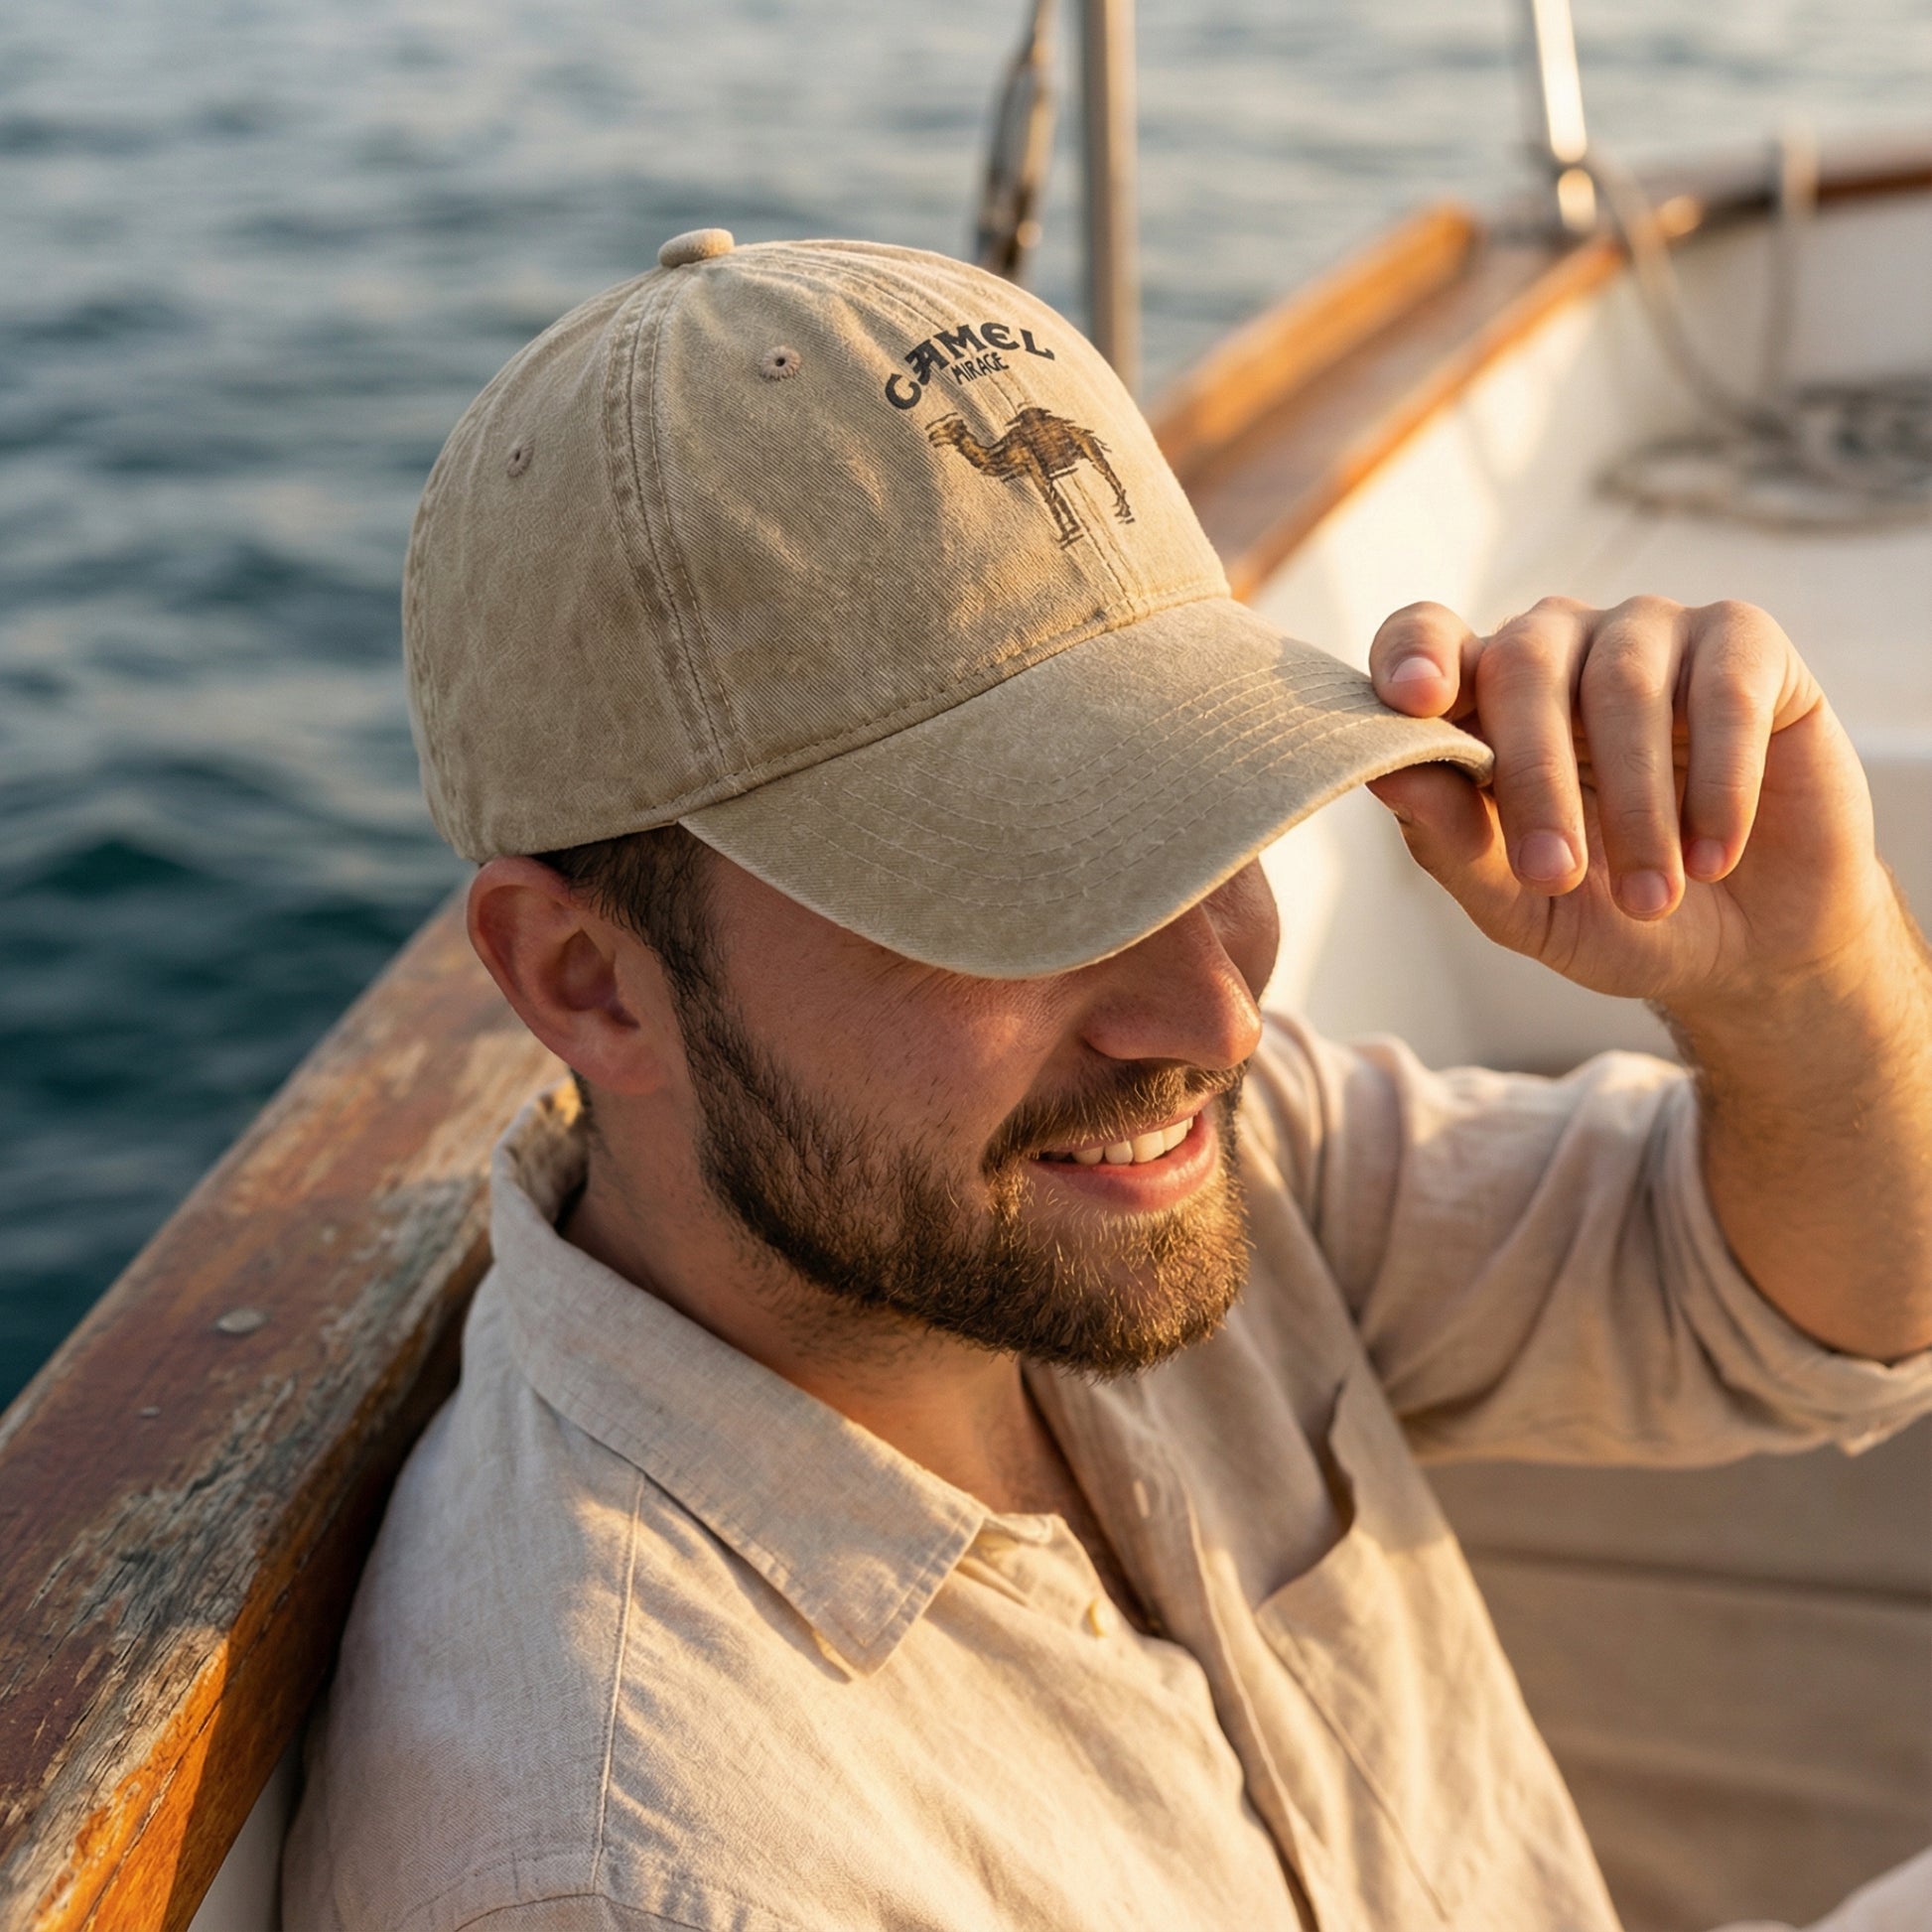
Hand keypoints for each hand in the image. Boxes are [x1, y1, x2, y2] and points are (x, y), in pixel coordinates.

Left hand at [1364, 595, 1893, 1013]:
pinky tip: (1716, 856)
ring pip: (1624, 681)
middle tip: (1556, 876)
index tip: (1414, 699)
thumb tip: (1386, 777)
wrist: (1750, 947)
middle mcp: (1559, 644)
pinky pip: (1725, 688)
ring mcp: (1651, 632)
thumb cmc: (1611, 914)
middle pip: (1524, 663)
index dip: (1412, 655)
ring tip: (1650, 897)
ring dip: (1636, 803)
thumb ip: (1451, 842)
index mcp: (1480, 696)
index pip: (1425, 637)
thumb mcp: (1520, 902)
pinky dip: (1721, 781)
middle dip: (1534, 778)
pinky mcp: (1748, 644)